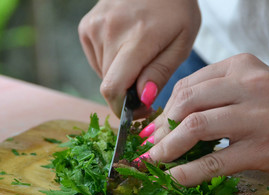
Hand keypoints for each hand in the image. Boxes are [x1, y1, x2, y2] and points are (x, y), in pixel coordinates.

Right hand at [78, 0, 200, 117]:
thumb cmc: (176, 10)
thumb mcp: (181, 43)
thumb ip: (160, 72)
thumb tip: (141, 99)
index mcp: (137, 38)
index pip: (113, 88)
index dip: (122, 109)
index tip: (138, 111)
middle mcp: (109, 32)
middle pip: (109, 84)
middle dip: (126, 92)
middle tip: (146, 83)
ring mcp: (94, 27)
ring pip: (102, 74)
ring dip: (119, 76)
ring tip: (138, 56)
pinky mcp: (86, 26)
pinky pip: (96, 60)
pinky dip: (110, 63)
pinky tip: (124, 47)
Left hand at [141, 53, 268, 185]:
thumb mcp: (248, 88)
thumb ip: (212, 96)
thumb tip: (168, 120)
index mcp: (240, 67)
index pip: (188, 85)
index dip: (164, 110)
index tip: (152, 128)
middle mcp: (249, 86)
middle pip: (186, 102)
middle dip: (161, 128)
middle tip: (149, 145)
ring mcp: (256, 117)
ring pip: (196, 126)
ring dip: (168, 147)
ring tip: (155, 160)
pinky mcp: (263, 148)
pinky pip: (216, 159)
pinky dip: (190, 170)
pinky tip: (178, 176)